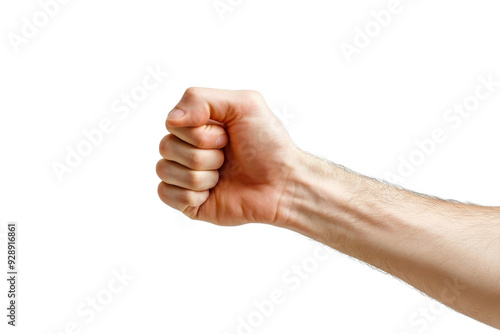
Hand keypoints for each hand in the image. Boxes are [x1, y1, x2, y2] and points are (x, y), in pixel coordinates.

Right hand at [156, 87, 298, 225]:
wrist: (283, 185)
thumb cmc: (268, 145)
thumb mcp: (244, 104)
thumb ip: (202, 99)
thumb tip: (171, 119)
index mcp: (198, 125)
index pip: (172, 123)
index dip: (199, 134)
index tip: (227, 136)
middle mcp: (189, 148)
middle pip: (166, 147)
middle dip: (203, 155)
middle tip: (227, 158)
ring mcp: (186, 175)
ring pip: (165, 171)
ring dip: (201, 175)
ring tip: (224, 176)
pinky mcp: (187, 202)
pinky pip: (166, 194)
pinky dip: (192, 195)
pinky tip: (212, 193)